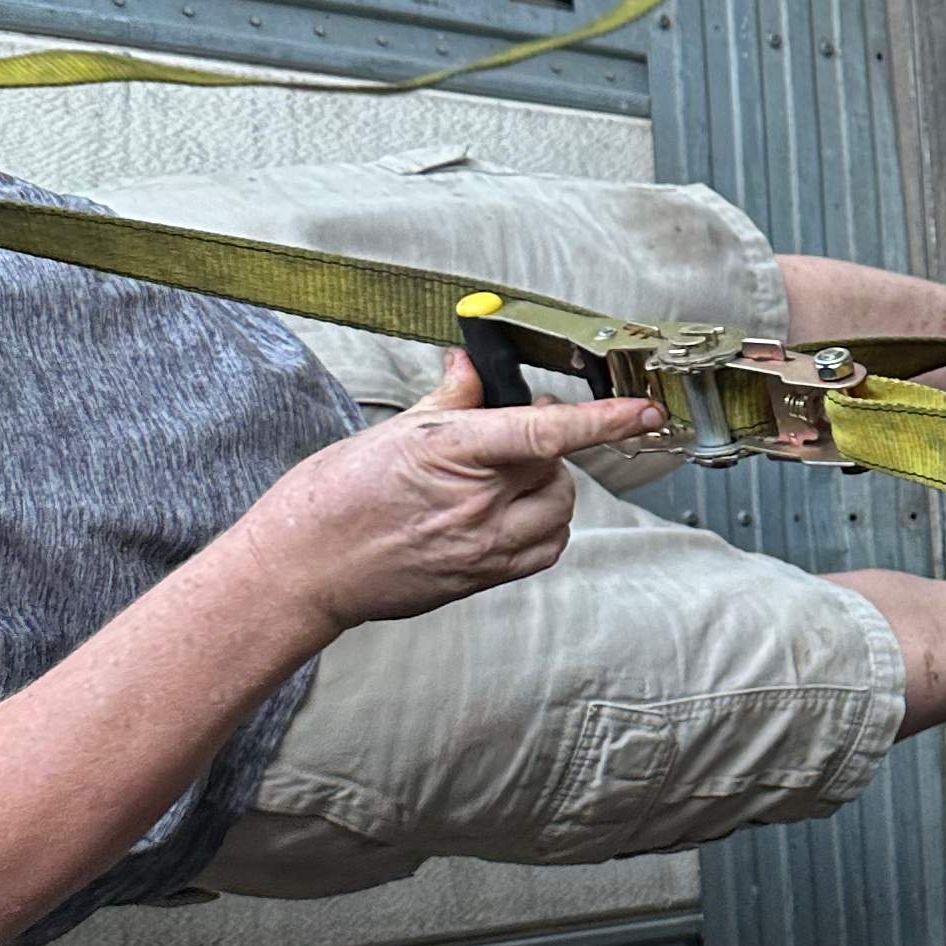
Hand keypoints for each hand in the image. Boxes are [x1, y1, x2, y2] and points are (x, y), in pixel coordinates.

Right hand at [239, 354, 666, 633]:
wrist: (302, 569)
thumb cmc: (331, 497)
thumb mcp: (390, 431)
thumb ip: (448, 399)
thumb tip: (472, 367)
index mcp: (450, 453)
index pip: (545, 431)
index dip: (602, 420)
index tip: (644, 411)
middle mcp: (474, 505)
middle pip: (556, 468)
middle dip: (547, 447)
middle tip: (512, 437)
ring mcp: (482, 547)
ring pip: (559, 509)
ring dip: (548, 488)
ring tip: (504, 478)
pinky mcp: (482, 578)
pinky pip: (545, 548)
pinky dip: (543, 526)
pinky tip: (508, 513)